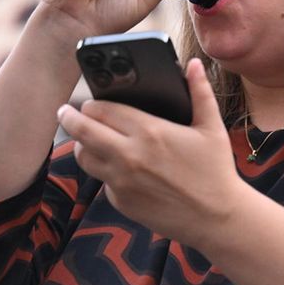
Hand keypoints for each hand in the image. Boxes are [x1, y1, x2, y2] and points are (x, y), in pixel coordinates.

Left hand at [55, 58, 244, 247]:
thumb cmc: (215, 171)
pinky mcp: (121, 202)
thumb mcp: (211, 128)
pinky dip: (105, 172)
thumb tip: (193, 65)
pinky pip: (102, 181)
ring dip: (82, 145)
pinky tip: (119, 168)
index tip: (89, 102)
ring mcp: (122, 182)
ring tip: (88, 140)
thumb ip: (200, 92)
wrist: (217, 219)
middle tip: (65, 113)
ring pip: (83, 157)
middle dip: (70, 118)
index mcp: (149, 131)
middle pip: (81, 130)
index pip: (102, 109)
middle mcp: (129, 156)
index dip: (91, 103)